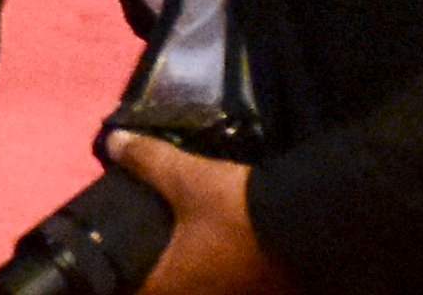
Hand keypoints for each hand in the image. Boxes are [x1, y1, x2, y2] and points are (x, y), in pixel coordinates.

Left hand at [108, 136, 290, 294]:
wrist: (310, 221)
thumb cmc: (237, 209)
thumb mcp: (186, 178)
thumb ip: (147, 161)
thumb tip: (112, 142)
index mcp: (174, 285)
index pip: (133, 292)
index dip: (122, 280)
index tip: (119, 265)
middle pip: (171, 290)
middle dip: (162, 275)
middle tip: (155, 251)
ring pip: (205, 289)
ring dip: (197, 274)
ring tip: (192, 250)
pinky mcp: (270, 293)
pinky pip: (236, 287)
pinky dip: (227, 275)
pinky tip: (227, 254)